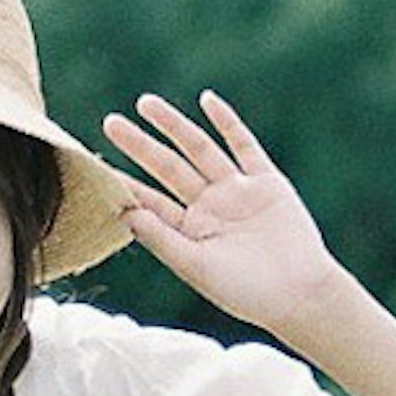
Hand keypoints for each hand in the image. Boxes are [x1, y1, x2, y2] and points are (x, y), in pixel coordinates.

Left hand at [101, 90, 350, 339]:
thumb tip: (125, 213)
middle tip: (110, 123)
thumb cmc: (246, 292)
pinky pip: (244, 146)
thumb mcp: (197, 267)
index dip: (125, 183)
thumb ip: (163, 239)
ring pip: (199, 150)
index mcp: (190, 231)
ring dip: (174, 126)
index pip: (150, 201)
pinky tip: (207, 101)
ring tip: (145, 103)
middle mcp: (210, 207)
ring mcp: (238, 192)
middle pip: (168, 167)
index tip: (95, 165)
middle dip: (140, 145)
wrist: (300, 294)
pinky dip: (227, 123)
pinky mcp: (267, 183)